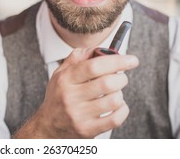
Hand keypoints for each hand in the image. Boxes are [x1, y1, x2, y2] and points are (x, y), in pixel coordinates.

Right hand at [14, 48, 138, 137]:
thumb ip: (77, 58)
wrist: (48, 127)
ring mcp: (79, 115)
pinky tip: (116, 106)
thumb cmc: (58, 98)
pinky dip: (122, 110)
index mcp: (65, 80)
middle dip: (121, 78)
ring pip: (114, 100)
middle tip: (120, 78)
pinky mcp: (88, 130)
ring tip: (113, 93)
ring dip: (120, 94)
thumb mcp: (60, 74)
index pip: (94, 66)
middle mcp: (71, 97)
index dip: (116, 61)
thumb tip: (96, 48)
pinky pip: (115, 119)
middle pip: (107, 83)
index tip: (131, 60)